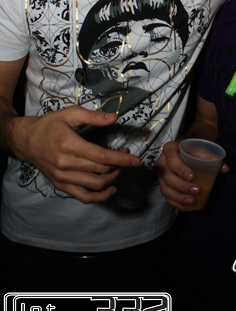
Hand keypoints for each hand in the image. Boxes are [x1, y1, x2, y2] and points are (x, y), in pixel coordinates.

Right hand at [12, 106, 140, 202]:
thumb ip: (93, 116)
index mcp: (68, 144)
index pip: (101, 157)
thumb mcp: (70, 114)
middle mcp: (65, 164)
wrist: (26, 140)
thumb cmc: (49, 125)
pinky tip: (111, 189)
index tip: (136, 160)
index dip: (121, 159)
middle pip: (101, 172)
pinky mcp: (60, 185)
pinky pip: (83, 197)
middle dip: (120, 166)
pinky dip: (100, 197)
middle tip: (127, 157)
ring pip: (95, 185)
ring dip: (113, 179)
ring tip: (119, 168)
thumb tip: (115, 117)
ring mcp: (62, 177)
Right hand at [157, 140, 228, 210]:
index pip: (172, 159)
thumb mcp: (201, 149)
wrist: (184, 151)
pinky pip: (167, 198)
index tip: (192, 176)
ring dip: (179, 197)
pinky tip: (188, 207)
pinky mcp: (163, 186)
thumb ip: (213, 157)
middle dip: (182, 186)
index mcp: (170, 149)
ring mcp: (160, 175)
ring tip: (193, 201)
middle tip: (197, 190)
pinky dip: (177, 204)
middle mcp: (162, 162)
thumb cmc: (193, 150)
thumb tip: (225, 169)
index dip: (180, 169)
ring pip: (166, 189)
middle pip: (168, 177)